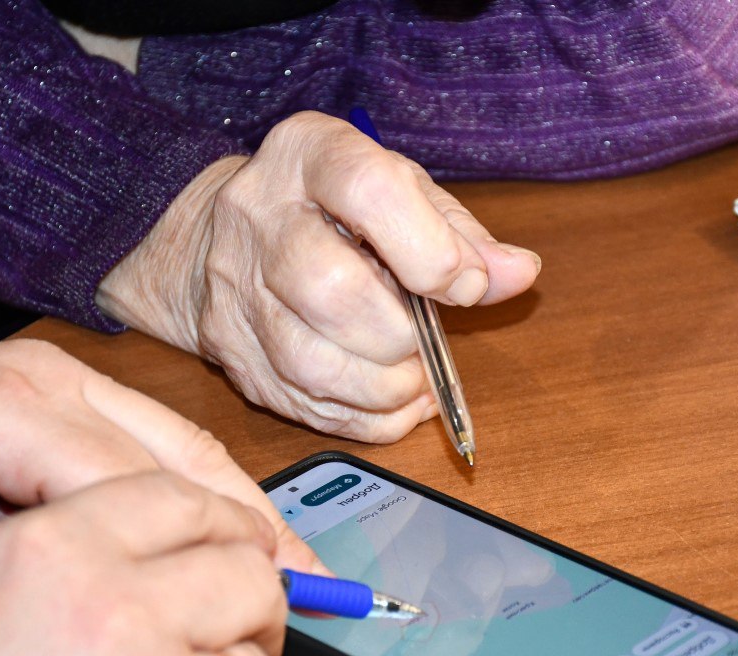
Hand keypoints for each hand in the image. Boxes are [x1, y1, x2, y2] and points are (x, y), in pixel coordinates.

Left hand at [0, 340, 319, 620]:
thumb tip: (84, 624)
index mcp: (11, 411)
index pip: (143, 491)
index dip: (219, 552)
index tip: (270, 602)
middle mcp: (53, 379)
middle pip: (186, 457)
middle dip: (256, 526)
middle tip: (318, 587)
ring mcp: (61, 373)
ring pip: (182, 440)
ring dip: (242, 502)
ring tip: (297, 561)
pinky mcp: (59, 384)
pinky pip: (152, 433)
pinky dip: (202, 483)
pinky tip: (233, 524)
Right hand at [96, 111, 539, 441]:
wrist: (219, 238)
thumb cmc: (330, 212)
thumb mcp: (401, 194)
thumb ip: (462, 235)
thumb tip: (518, 274)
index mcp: (309, 155)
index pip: (369, 191)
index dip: (431, 251)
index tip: (465, 286)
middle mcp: (258, 216)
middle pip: (330, 288)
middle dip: (399, 334)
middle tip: (423, 341)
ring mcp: (234, 289)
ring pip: (309, 361)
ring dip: (381, 387)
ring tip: (410, 378)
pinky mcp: (230, 351)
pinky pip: (302, 405)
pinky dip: (361, 419)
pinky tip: (388, 403)